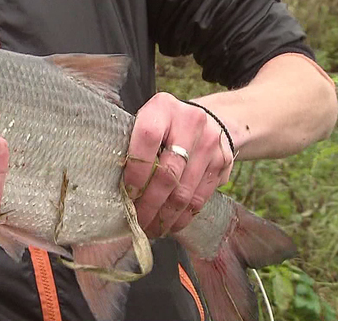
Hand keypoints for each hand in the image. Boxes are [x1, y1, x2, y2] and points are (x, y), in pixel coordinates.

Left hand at [124, 92, 233, 237]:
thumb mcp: (146, 122)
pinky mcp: (223, 161)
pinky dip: (184, 215)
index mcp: (163, 107)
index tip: (127, 195)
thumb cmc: (163, 125)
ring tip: (151, 229)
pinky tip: (171, 224)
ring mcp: (211, 142)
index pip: (147, 139)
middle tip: (137, 223)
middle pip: (168, 173)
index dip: (136, 171)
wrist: (205, 118)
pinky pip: (202, 196)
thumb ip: (133, 145)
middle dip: (150, 204)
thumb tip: (113, 187)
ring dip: (166, 216)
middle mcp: (190, 121)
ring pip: (186, 191)